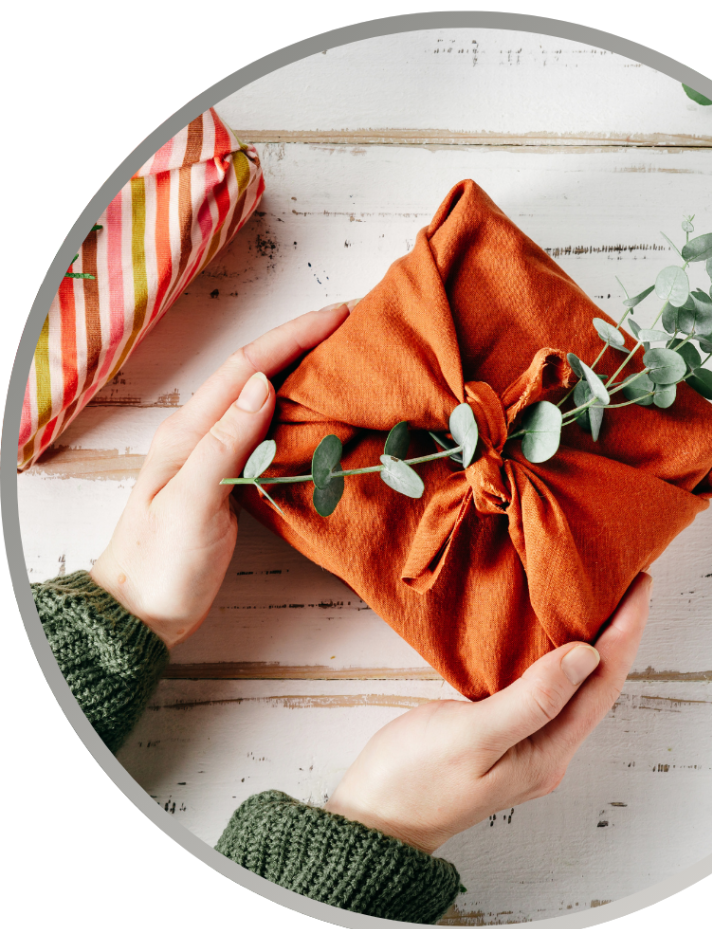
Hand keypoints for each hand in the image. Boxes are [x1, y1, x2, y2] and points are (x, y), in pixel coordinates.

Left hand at [90, 304, 350, 646]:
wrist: (142, 611)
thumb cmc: (160, 563)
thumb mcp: (191, 503)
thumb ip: (224, 443)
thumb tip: (263, 385)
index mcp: (189, 431)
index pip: (248, 369)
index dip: (292, 337)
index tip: (337, 317)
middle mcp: (203, 433)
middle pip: (259, 372)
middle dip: (303, 343)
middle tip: (353, 328)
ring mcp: (218, 455)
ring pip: (267, 398)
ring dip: (304, 373)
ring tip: (347, 359)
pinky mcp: (232, 478)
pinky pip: (271, 431)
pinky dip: (300, 411)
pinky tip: (324, 412)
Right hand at [325, 572, 651, 853]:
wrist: (372, 820)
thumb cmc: (414, 781)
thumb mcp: (472, 737)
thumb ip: (532, 699)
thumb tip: (586, 656)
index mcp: (548, 753)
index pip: (604, 683)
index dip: (626, 632)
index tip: (639, 585)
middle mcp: (548, 750)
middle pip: (598, 683)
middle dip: (618, 632)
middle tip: (627, 580)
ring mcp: (527, 743)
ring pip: (573, 684)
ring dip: (592, 640)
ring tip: (599, 596)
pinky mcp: (503, 732)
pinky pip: (545, 686)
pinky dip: (556, 653)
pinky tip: (551, 631)